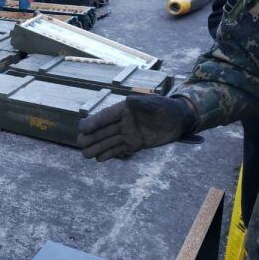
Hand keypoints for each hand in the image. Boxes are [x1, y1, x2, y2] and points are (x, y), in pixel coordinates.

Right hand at [76, 96, 195, 161]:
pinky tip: (99, 159)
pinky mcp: (135, 144)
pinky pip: (119, 150)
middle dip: (91, 137)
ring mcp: (128, 134)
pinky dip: (109, 154)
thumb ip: (142, 103)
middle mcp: (122, 123)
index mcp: (123, 110)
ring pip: (108, 142)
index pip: (105, 117)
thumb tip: (130, 100)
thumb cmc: (165, 107)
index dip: (93, 122)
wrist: (179, 120)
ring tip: (85, 155)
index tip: (82, 128)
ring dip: (97, 148)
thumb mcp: (155, 103)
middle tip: (80, 143)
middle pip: (103, 131)